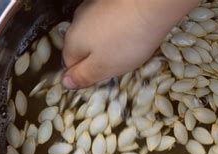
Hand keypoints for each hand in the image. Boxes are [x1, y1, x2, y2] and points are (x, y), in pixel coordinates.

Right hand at [62, 0, 198, 88]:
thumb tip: (66, 82)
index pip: (70, 65)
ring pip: (96, 33)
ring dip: (107, 43)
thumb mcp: (103, 68)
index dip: (86, 74)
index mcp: (72, 41)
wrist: (151, 4)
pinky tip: (131, 32)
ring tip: (127, 48)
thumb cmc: (127, 39)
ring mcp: (93, 7)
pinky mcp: (109, 1)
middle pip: (83, 47)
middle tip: (117, 64)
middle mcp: (78, 21)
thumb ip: (82, 76)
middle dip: (97, 58)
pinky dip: (117, 29)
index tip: (103, 77)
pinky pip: (109, 21)